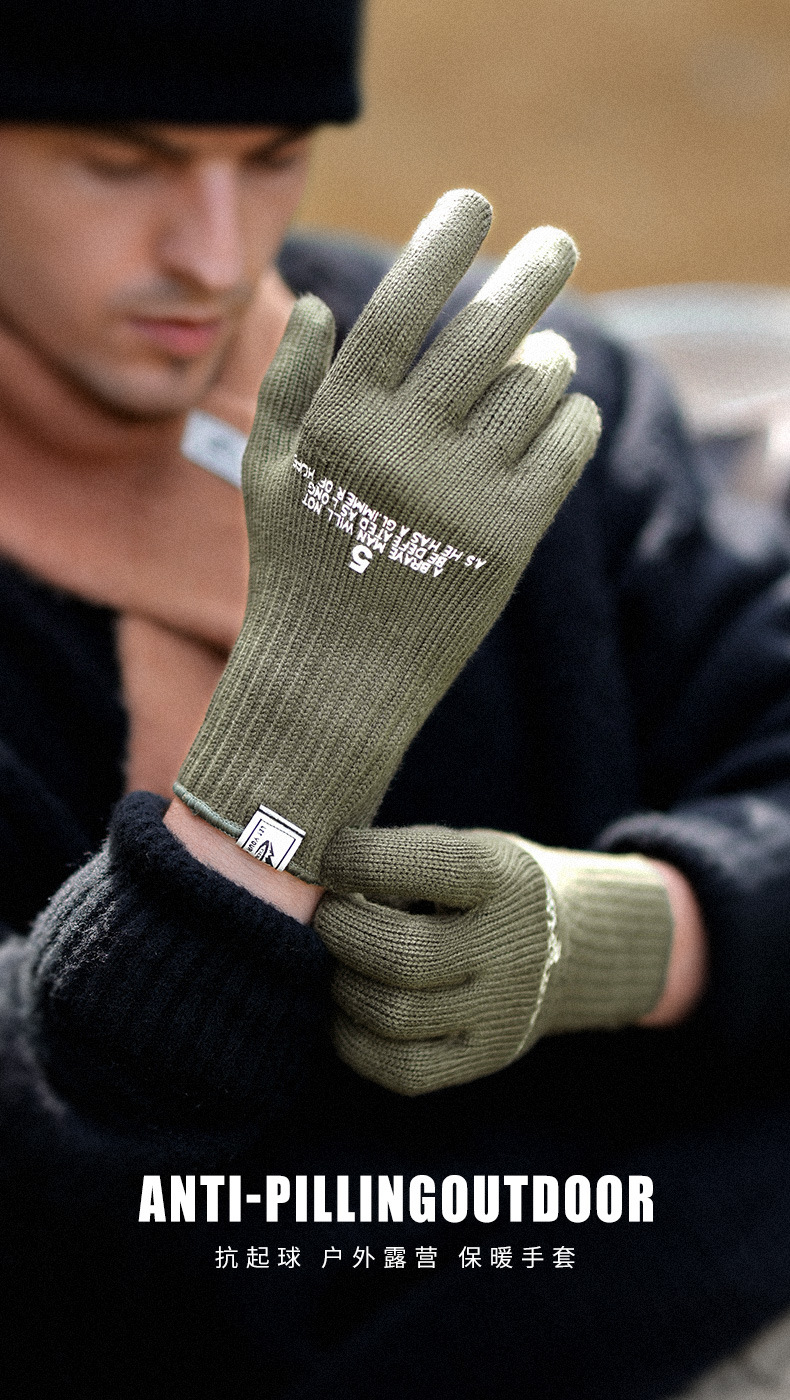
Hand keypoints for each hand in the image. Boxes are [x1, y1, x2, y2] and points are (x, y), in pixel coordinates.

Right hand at [176, 190, 600, 881]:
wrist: (336, 682)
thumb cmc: (298, 571)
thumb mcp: (265, 478)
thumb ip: (286, 387)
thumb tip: (319, 304)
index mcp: (340, 422)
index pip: (403, 305)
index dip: (443, 241)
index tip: (476, 201)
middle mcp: (403, 448)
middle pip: (486, 328)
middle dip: (533, 270)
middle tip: (558, 244)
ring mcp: (460, 493)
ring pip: (536, 385)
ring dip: (548, 358)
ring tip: (543, 358)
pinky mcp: (510, 539)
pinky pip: (566, 447)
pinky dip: (573, 419)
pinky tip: (561, 417)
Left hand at [315, 826, 673, 1094]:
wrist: (565, 946)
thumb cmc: (482, 888)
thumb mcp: (461, 849)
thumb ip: (396, 858)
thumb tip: (307, 881)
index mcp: (504, 877)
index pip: (429, 866)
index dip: (361, 860)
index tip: (331, 859)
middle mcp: (511, 947)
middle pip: (405, 955)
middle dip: (342, 933)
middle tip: (324, 916)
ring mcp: (501, 1010)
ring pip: (395, 1015)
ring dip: (343, 986)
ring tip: (337, 962)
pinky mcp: (485, 1056)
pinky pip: (401, 1070)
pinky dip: (354, 1041)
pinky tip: (349, 1009)